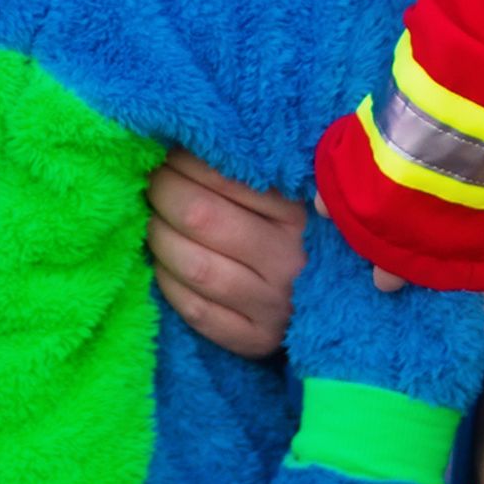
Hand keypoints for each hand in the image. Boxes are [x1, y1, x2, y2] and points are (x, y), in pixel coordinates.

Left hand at [148, 151, 303, 357]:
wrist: (330, 301)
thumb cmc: (291, 235)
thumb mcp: (285, 197)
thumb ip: (245, 172)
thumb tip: (179, 143)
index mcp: (298, 212)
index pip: (225, 176)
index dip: (183, 163)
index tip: (168, 157)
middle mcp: (290, 258)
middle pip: (202, 218)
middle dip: (163, 194)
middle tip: (152, 185)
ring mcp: (275, 304)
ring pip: (196, 267)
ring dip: (159, 238)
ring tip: (152, 221)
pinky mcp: (258, 339)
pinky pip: (196, 311)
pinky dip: (168, 283)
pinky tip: (162, 266)